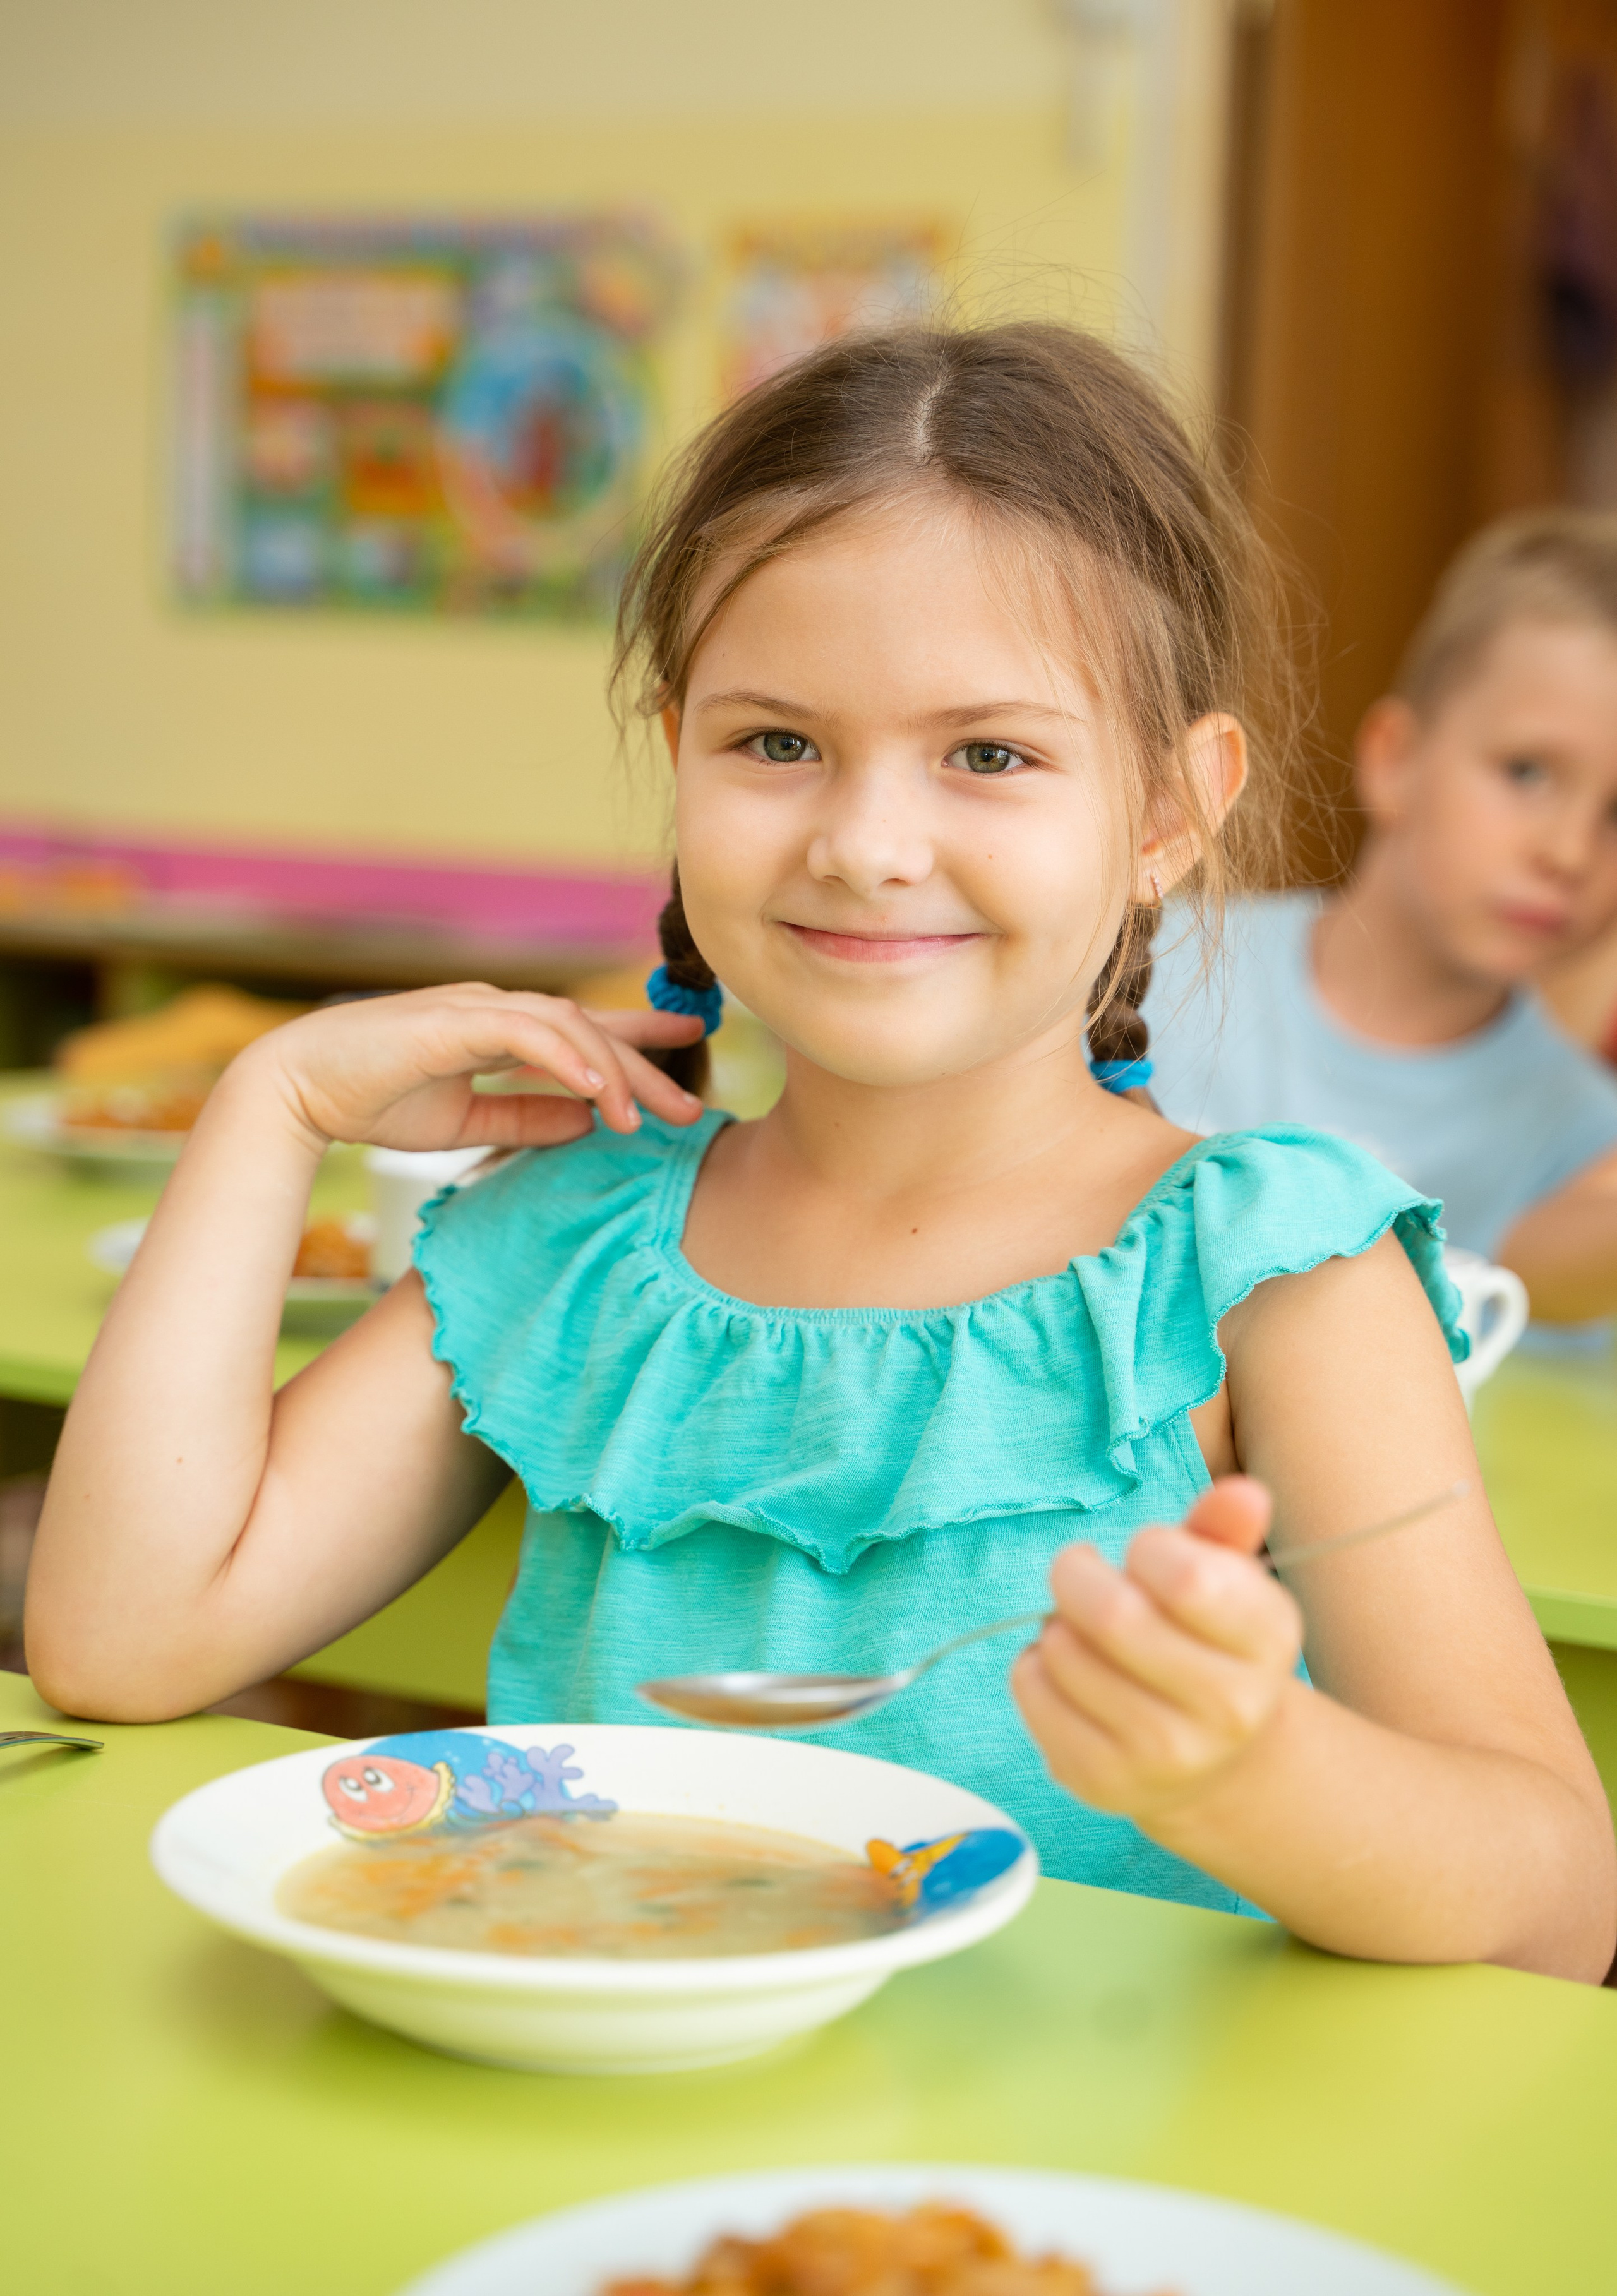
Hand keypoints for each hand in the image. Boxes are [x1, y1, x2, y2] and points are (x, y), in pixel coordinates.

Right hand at [237, 983, 707, 1151]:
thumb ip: (525, 1118)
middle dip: (643, 1063)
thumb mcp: (465, 1121)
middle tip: (690, 1107)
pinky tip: (595, 1092)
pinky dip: (565, 1059)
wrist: (293, 1092)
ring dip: (609, 1070)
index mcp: (495, 1028)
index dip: (636, 1037)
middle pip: (586, 1028)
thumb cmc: (368, 1102)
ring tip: (642, 1118)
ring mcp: (472, 1008)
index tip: (687, 1048)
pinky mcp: (451, 1020)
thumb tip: (588, 1122)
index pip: (579, 1029)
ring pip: (564, 1026)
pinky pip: (524, 1033)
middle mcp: (491, 1008)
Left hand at [1011, 1477, 1302, 1827]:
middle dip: (1077, 1574)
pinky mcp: (1102, 1780)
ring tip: (1081, 1629)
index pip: (1187, 1578)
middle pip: (1114, 1616)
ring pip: (1065, 1651)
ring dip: (1057, 1622)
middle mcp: (1229, 1708)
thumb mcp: (1225, 1579)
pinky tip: (1066, 1670)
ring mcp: (1165, 1753)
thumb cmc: (1204, 1640)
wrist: (1206, 1757)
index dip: (1151, 1549)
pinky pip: (1032, 1690)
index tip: (1149, 1555)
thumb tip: (1244, 1491)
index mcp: (1269, 1641)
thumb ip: (1224, 1530)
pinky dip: (1032, 1664)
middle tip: (1079, 1570)